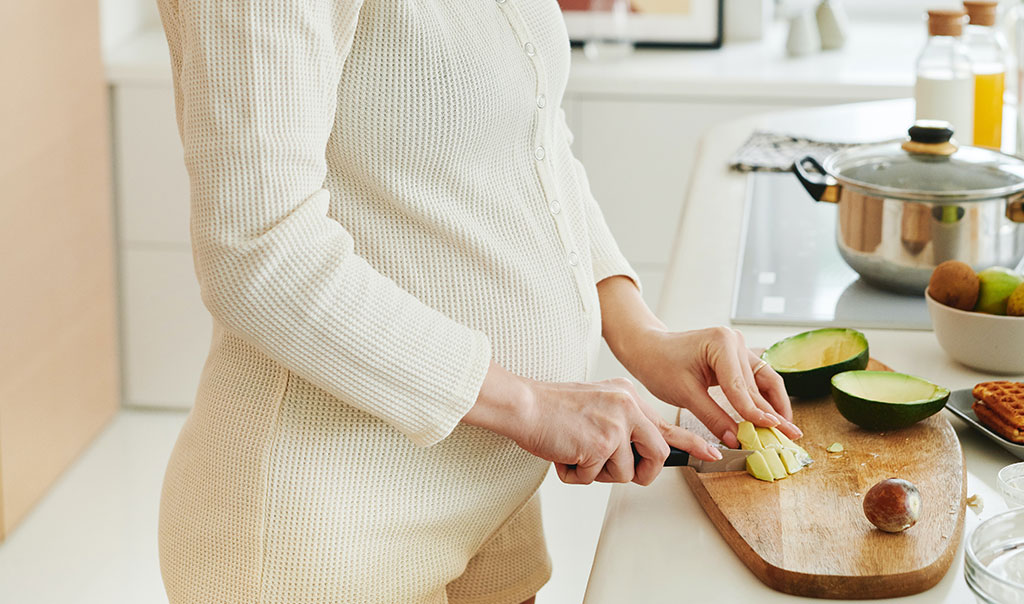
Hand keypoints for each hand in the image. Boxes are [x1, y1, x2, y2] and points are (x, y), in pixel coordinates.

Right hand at [463, 363, 721, 484]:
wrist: (523, 404)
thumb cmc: (551, 410)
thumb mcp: (597, 406)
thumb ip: (621, 425)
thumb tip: (638, 456)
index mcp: (627, 396)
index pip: (667, 424)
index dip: (691, 444)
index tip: (713, 454)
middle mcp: (627, 406)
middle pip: (658, 454)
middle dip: (640, 472)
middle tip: (608, 467)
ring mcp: (616, 424)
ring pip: (625, 472)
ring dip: (597, 473)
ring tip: (575, 452)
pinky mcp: (601, 443)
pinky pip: (595, 477)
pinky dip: (575, 474)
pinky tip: (563, 454)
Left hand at [624, 327, 801, 448]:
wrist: (649, 350)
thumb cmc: (660, 364)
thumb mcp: (684, 394)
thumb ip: (712, 417)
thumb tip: (735, 439)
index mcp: (721, 342)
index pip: (741, 386)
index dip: (755, 413)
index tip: (770, 431)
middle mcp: (735, 342)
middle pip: (758, 385)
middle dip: (772, 413)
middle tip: (788, 437)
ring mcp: (738, 349)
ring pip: (764, 382)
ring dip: (775, 406)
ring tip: (789, 430)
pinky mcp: (737, 359)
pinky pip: (756, 381)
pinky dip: (764, 400)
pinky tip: (774, 418)